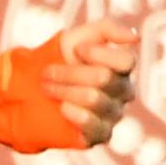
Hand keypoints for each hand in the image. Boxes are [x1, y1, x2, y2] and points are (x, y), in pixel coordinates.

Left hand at [42, 18, 142, 146]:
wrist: (29, 90)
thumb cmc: (57, 60)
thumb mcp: (77, 37)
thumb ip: (107, 29)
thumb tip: (136, 37)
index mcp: (123, 67)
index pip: (126, 61)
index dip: (96, 53)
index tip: (75, 50)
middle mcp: (124, 92)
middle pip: (104, 78)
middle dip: (69, 72)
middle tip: (47, 72)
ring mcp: (114, 114)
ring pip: (93, 98)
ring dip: (63, 89)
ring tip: (47, 87)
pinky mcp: (100, 134)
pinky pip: (90, 122)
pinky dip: (71, 111)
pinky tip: (61, 107)